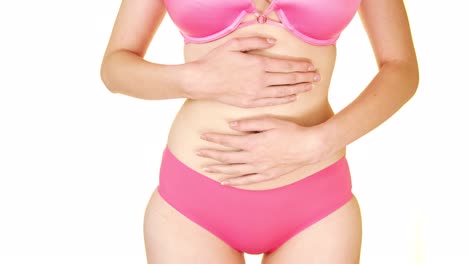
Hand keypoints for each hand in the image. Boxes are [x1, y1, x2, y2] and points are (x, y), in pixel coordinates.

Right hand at [185, 36, 320, 107]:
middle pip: (288, 79)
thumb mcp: (234, 45)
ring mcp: (256, 93)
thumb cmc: (216, 61)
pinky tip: (292, 96)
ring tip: (310, 87)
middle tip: (317, 77)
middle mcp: (260, 80)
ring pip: (283, 91)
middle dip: (305, 78)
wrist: (201, 81)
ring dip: (298, 89)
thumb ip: (255, 42)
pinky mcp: (250, 103)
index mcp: (258, 65)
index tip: (312, 66)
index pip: (286, 66)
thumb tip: (273, 42)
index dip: (301, 66)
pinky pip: (272, 101)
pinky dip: (285, 99)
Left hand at [196, 116, 333, 185]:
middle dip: (211, 155)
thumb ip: (250, 124)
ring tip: (205, 169)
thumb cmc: (291, 131)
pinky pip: (247, 181)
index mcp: (253, 142)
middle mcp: (254, 157)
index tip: (202, 136)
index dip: (214, 138)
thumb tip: (231, 125)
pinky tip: (225, 182)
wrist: (309, 147)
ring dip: (218, 170)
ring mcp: (260, 168)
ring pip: (234, 171)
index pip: (228, 140)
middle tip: (197, 154)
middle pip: (227, 157)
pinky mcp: (267, 175)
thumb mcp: (270, 122)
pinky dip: (235, 182)